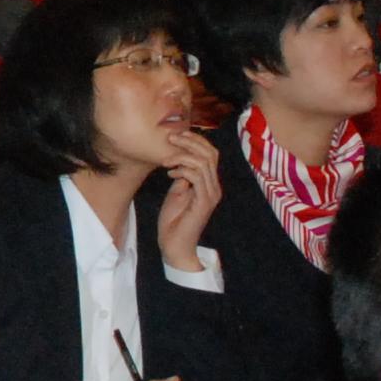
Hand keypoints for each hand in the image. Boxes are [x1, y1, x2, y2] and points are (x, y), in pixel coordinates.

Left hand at [151, 128, 222, 270]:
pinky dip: (182, 170)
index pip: (210, 153)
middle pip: (210, 153)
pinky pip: (197, 176)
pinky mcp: (204, 202)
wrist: (175, 245)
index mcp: (209, 183)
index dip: (195, 140)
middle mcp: (214, 187)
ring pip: (203, 162)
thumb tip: (180, 160)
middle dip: (190, 141)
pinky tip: (170, 174)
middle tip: (171, 138)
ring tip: (166, 161)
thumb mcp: (177, 192)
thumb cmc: (174, 221)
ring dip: (182, 156)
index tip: (176, 135)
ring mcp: (211, 194)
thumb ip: (183, 176)